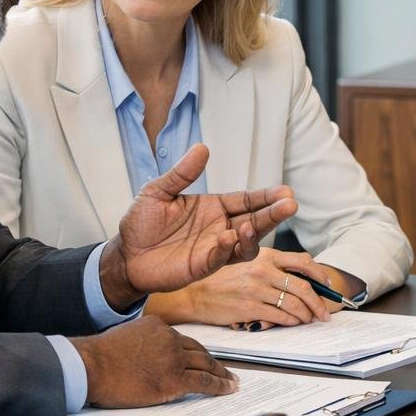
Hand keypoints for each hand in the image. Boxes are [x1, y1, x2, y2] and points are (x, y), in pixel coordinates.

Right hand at [71, 315, 238, 407]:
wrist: (91, 366)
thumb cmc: (97, 358)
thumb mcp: (122, 337)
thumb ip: (139, 343)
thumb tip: (143, 356)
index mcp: (157, 327)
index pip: (182, 340)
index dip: (195, 352)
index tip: (202, 357)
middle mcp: (170, 339)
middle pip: (199, 351)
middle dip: (213, 361)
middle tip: (225, 370)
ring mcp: (174, 358)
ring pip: (206, 365)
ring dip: (221, 374)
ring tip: (231, 380)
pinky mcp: (175, 379)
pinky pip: (204, 382)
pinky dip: (220, 386)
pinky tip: (228, 389)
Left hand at [99, 144, 297, 309]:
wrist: (124, 254)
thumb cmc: (141, 223)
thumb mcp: (158, 191)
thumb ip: (182, 173)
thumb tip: (203, 148)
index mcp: (214, 208)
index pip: (247, 201)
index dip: (267, 197)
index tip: (286, 192)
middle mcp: (221, 228)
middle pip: (255, 221)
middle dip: (273, 214)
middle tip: (290, 205)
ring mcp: (214, 249)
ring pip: (246, 244)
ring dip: (254, 234)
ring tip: (251, 224)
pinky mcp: (202, 267)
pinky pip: (222, 259)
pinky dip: (227, 249)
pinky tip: (227, 236)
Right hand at [152, 248, 341, 328]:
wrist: (195, 293)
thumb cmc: (223, 279)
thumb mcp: (248, 262)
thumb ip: (272, 267)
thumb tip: (302, 279)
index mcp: (266, 255)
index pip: (303, 262)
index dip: (321, 275)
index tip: (328, 286)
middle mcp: (263, 270)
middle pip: (304, 287)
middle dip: (319, 303)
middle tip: (324, 313)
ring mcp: (257, 289)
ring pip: (294, 304)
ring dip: (307, 315)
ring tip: (309, 320)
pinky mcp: (250, 307)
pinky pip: (280, 316)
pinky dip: (291, 321)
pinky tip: (293, 323)